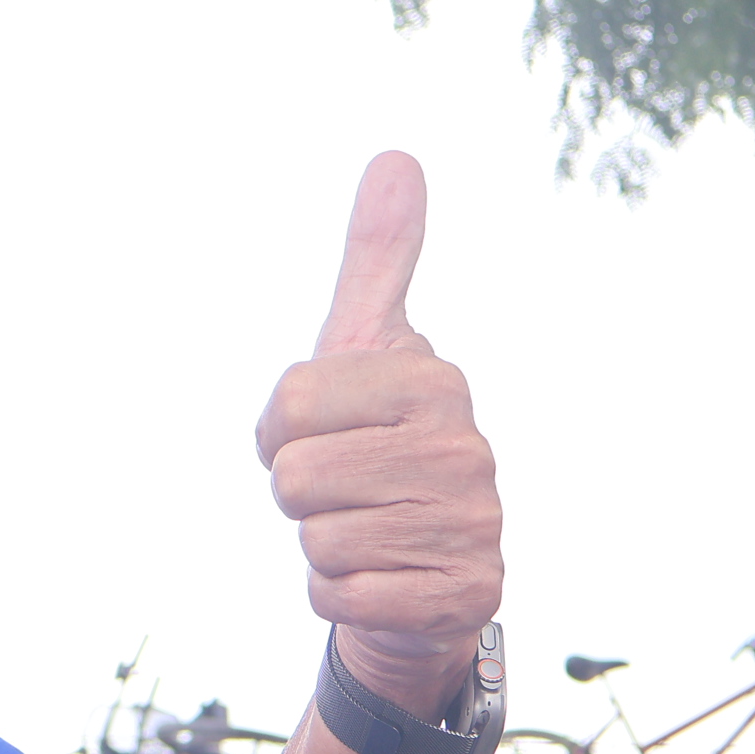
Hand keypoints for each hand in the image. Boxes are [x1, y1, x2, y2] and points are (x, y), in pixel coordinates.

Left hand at [255, 153, 501, 709]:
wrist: (421, 562)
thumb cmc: (376, 443)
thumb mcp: (367, 346)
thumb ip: (377, 258)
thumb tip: (397, 156)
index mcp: (434, 380)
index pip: (289, 406)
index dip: (280, 431)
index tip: (321, 434)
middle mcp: (466, 449)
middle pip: (297, 479)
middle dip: (301, 494)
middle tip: (344, 491)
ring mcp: (474, 526)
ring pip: (319, 541)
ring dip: (322, 545)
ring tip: (366, 531)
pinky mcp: (464, 597)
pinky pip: (339, 597)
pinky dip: (340, 595)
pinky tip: (379, 578)